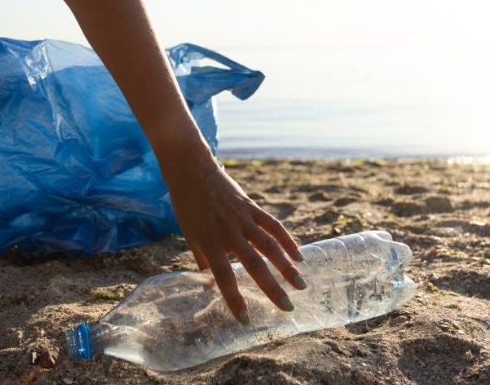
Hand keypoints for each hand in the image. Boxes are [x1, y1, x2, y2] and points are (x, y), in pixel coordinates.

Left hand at [168, 160, 306, 323]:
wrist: (192, 170)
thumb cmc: (187, 206)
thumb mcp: (190, 235)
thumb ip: (204, 261)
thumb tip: (211, 287)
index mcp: (209, 241)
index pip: (223, 276)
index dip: (235, 299)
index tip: (247, 320)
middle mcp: (228, 231)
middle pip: (254, 264)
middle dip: (272, 288)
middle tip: (287, 308)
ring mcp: (243, 217)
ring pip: (270, 245)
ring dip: (287, 266)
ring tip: (301, 284)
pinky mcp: (252, 206)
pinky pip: (273, 226)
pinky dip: (287, 241)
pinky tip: (298, 256)